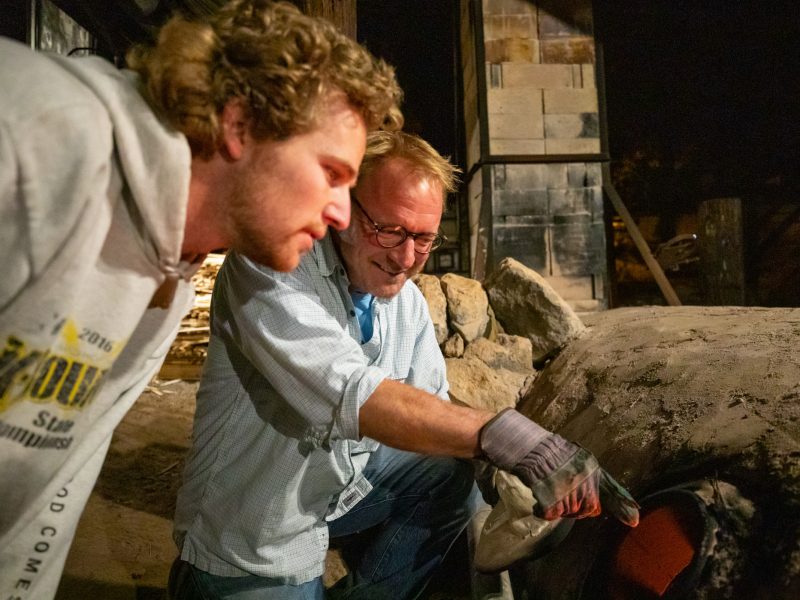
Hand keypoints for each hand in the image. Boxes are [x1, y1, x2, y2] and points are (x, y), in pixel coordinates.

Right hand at [479, 409, 638, 525]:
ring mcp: (564, 479)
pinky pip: (552, 511)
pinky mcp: (548, 486)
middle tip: (559, 501)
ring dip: (559, 509)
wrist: (514, 439)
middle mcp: (580, 470)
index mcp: (586, 461)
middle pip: (588, 507)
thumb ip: (580, 474)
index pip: (609, 486)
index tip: (634, 520)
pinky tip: (538, 503)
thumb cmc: (539, 448)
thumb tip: (594, 498)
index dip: (622, 504)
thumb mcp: (566, 456)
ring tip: (546, 497)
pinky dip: (544, 511)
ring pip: (571, 511)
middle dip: (577, 510)